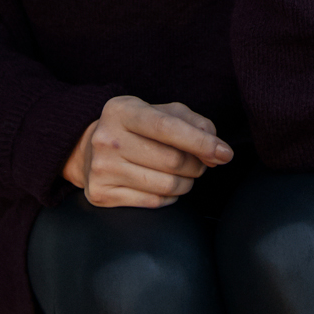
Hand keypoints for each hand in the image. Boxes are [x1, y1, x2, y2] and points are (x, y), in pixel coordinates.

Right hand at [62, 96, 233, 207]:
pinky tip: (164, 185)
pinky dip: (170, 197)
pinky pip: (154, 203)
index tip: (225, 153)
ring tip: (183, 175)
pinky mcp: (101, 194)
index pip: (168, 128)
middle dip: (196, 165)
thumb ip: (195, 124)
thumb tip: (218, 152)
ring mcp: (102, 169)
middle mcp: (107, 139)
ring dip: (186, 183)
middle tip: (199, 163)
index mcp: (123, 110)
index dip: (202, 142)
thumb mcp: (162, 113)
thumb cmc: (137, 128)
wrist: (89, 149)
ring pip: (167, 185)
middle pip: (172, 161)